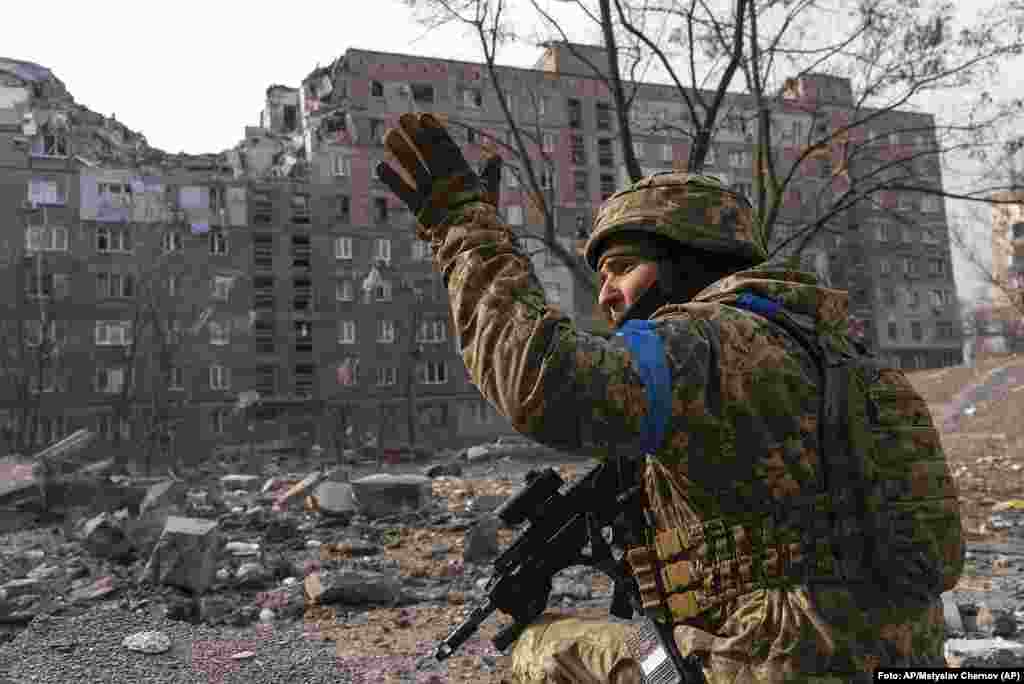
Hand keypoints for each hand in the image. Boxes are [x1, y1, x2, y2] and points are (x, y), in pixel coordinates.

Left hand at [376, 113, 501, 236]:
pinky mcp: (422, 210)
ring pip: (415, 169)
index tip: (424, 116)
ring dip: (401, 151)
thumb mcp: (490, 193)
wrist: (475, 241)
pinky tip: (379, 166)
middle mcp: (446, 182)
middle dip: (416, 134)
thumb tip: (496, 155)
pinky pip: (405, 193)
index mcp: (463, 176)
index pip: (448, 148)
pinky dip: (392, 180)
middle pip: (429, 153)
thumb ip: (490, 173)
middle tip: (403, 117)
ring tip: (389, 134)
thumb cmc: (483, 219)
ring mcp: (433, 195)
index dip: (435, 131)